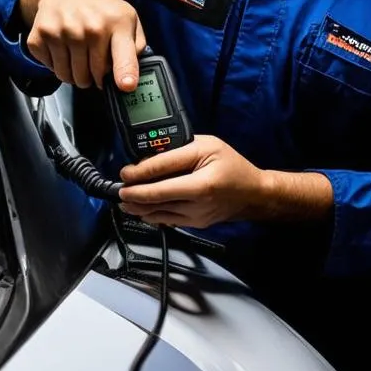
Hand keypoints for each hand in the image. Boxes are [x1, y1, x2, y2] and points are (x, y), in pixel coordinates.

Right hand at [19, 0, 144, 90]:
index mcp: (117, 22)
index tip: (126, 86)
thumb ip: (136, 47)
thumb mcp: (128, 19)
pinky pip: (51, 69)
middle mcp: (90, 26)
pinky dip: (56, 65)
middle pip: (93, 76)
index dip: (125, 74)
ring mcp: (64, 30)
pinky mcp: (41, 35)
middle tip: (94, 62)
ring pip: (69, 76)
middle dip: (94, 76)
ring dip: (75, 74)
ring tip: (79, 56)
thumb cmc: (99, 9)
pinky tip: (63, 48)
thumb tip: (133, 76)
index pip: (123, 55)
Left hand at [118, 135, 266, 227]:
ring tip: (123, 201)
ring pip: (159, 214)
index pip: (163, 178)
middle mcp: (198, 203)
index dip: (139, 175)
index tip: (124, 173)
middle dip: (133, 196)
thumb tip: (148, 159)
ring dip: (137, 208)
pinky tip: (140, 209)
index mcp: (203, 182)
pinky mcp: (194, 224)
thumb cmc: (231, 164)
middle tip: (117, 191)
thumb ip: (177, 152)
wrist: (252, 193)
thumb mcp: (206, 145)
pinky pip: (167, 221)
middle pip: (157, 200)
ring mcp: (196, 217)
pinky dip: (151, 215)